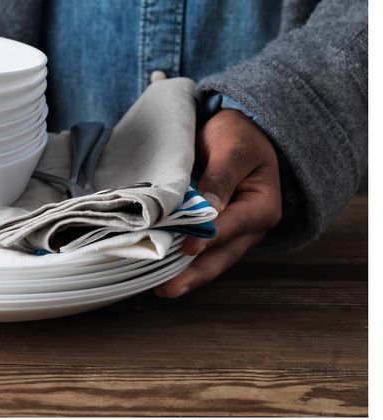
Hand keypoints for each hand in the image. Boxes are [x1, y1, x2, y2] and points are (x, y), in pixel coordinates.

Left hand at [154, 108, 281, 297]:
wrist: (239, 131)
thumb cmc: (240, 137)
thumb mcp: (233, 150)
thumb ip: (221, 179)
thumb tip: (208, 210)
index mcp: (261, 208)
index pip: (233, 226)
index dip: (209, 238)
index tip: (187, 247)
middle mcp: (248, 228)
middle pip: (220, 256)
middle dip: (194, 274)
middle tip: (166, 289)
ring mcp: (229, 233)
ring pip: (207, 259)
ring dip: (184, 273)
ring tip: (159, 288)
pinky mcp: (211, 231)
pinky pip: (196, 248)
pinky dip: (178, 258)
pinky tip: (158, 268)